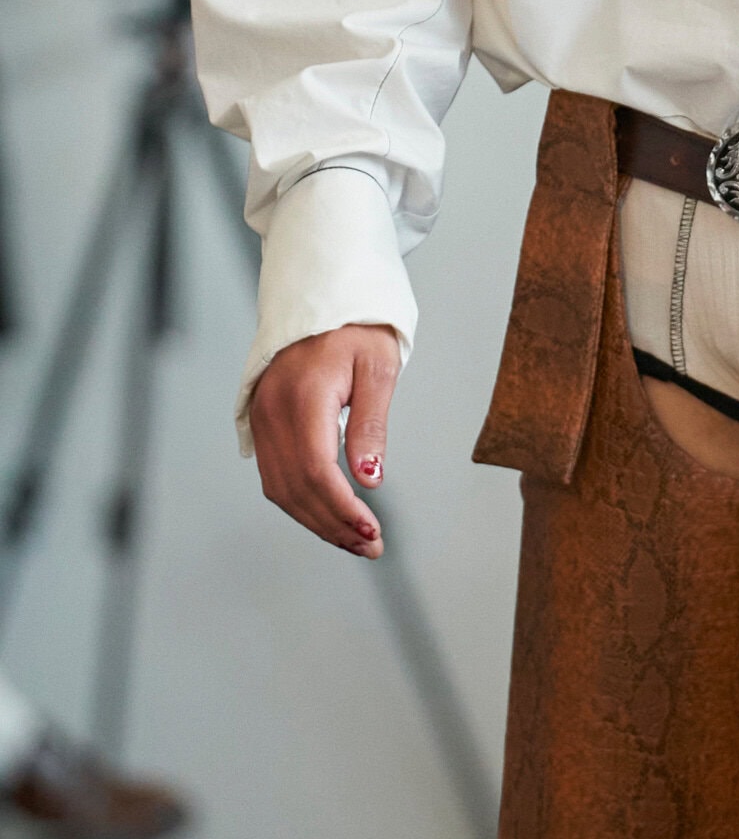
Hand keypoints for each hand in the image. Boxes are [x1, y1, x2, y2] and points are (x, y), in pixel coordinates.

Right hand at [247, 324, 401, 556]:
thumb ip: (371, 425)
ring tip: (354, 539)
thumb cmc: (356, 327)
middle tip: (370, 545)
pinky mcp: (261, 423)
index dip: (342, 509)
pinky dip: (300, 502)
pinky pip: (275, 475)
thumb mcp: (378, 367)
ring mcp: (262, 419)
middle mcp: (273, 412)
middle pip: (296, 488)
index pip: (316, 470)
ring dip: (316, 520)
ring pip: (281, 489)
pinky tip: (328, 514)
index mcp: (303, 396)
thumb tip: (369, 478)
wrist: (321, 293)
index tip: (371, 531)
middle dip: (333, 525)